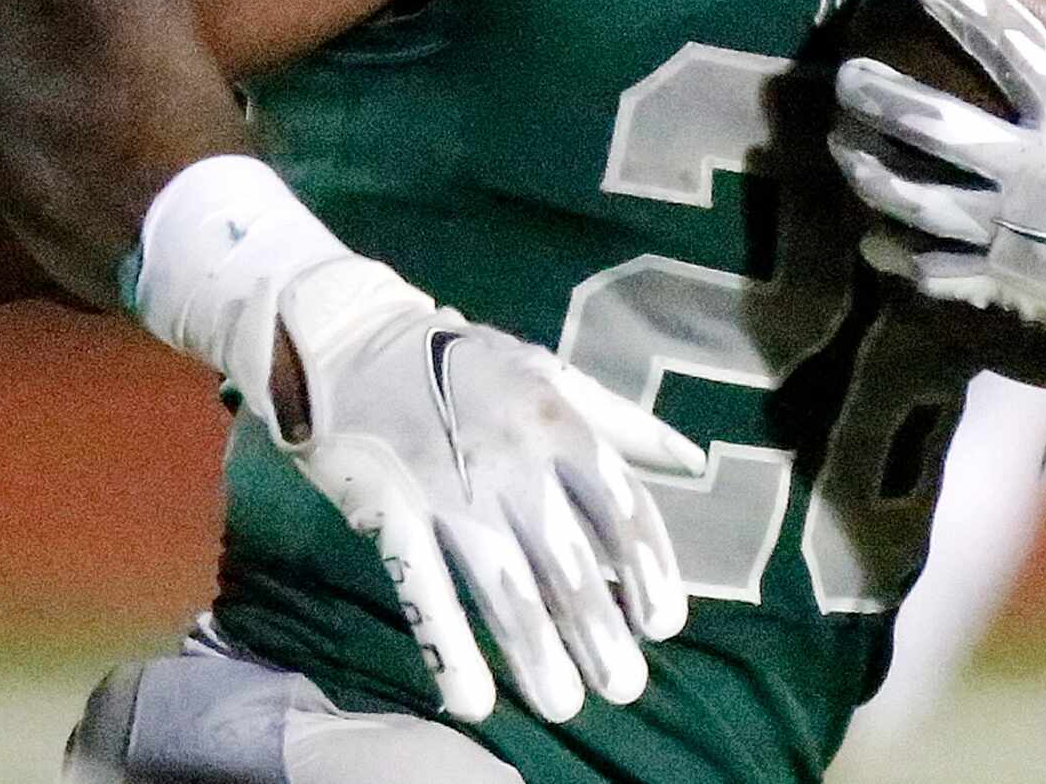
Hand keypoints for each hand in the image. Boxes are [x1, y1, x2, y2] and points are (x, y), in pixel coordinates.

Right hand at [268, 257, 701, 725]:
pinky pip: (424, 586)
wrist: (354, 341)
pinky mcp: (394, 510)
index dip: (649, 570)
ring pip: (504, 586)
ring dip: (537, 652)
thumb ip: (621, 420)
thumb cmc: (464, 362)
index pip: (621, 506)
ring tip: (564, 704)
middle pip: (570, 560)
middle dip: (600, 630)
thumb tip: (691, 458)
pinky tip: (473, 698)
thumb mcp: (550, 371)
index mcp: (558, 422)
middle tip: (624, 686)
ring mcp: (451, 488)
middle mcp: (513, 459)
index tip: (662, 624)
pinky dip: (447, 646)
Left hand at [831, 0, 1045, 404]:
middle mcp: (1032, 178)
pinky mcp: (1008, 284)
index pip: (1009, 45)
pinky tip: (874, 243)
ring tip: (840, 146)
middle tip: (844, 73)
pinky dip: (900, 257)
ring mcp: (1013, 235)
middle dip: (878, 95)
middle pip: (931, 127)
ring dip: (868, 171)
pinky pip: (936, 270)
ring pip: (914, 200)